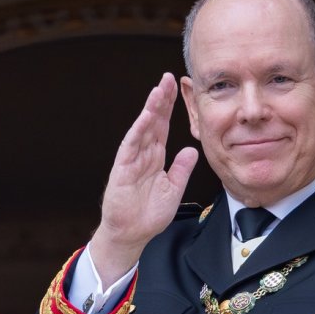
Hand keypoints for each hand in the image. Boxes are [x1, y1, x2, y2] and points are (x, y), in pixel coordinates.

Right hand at [88, 74, 199, 281]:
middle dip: (161, 99)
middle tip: (169, 78)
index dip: (170, 107)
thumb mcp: (173, 190)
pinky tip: (147, 115)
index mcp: (155, 157)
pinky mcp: (122, 169)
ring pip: (143, 128)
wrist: (131, 235)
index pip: (163, 126)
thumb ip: (182, 170)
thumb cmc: (148, 215)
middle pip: (153, 121)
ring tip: (159, 90)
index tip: (178, 87)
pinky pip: (132, 145)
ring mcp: (132, 159)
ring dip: (151, 109)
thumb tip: (192, 150)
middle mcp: (143, 154)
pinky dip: (140, 129)